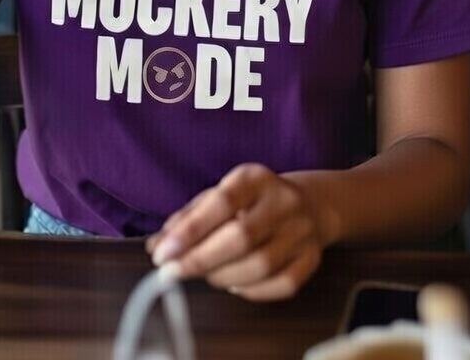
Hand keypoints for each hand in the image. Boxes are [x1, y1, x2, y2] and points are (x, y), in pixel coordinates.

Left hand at [145, 163, 322, 300]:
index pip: (222, 202)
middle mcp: (283, 201)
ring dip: (223, 277)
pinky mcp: (312, 257)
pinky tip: (235, 282)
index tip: (163, 253)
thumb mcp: (220, 195)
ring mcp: (302, 230)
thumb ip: (188, 218)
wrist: (310, 204)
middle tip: (172, 273)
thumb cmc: (252, 201)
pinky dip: (251, 291)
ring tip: (205, 274)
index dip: (191, 231)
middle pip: (242, 238)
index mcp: (256, 178)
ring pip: (261, 265)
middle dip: (201, 260)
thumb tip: (157, 245)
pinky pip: (281, 285)